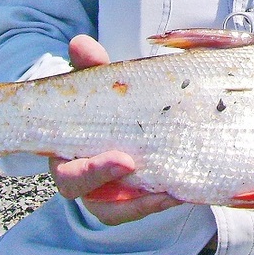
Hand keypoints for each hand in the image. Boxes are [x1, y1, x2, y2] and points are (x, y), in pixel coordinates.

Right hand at [48, 35, 181, 224]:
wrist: (119, 116)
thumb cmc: (102, 102)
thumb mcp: (97, 83)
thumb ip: (91, 65)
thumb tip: (80, 43)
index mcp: (69, 156)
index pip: (70, 176)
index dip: (92, 172)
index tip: (124, 160)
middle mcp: (88, 182)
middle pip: (97, 202)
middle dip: (124, 196)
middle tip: (153, 176)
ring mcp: (111, 194)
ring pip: (125, 210)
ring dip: (150, 202)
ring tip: (176, 190)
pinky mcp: (134, 198)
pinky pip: (145, 205)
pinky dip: (163, 198)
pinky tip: (184, 189)